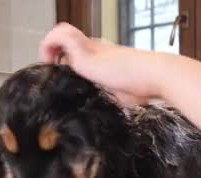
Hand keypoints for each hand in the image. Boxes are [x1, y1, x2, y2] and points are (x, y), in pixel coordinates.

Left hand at [38, 23, 162, 105]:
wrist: (153, 75)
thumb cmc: (143, 88)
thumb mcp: (120, 97)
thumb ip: (107, 101)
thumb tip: (102, 122)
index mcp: (103, 58)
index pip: (79, 53)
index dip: (66, 62)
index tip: (61, 80)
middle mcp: (95, 48)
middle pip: (67, 41)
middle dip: (55, 55)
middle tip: (51, 74)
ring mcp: (90, 47)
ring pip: (61, 32)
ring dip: (50, 46)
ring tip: (47, 66)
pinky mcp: (85, 50)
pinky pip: (60, 36)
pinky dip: (49, 45)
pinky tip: (48, 62)